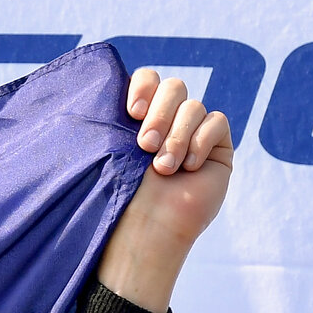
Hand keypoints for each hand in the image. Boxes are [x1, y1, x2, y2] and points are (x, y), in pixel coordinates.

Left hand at [95, 68, 233, 311]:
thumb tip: (95, 90)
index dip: (143, 87)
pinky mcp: (217, 147)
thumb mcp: (108, 156)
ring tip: (163, 169)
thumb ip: (110, 120)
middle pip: (174, 86)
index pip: (147, 79)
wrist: (145, 233)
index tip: (131, 113)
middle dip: (160, 113)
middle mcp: (167, 121)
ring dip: (177, 136)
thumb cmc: (118, 199)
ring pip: (194, 105)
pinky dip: (200, 141)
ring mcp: (193, 132)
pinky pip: (217, 122)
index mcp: (137, 118)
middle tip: (144, 145)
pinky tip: (188, 168)